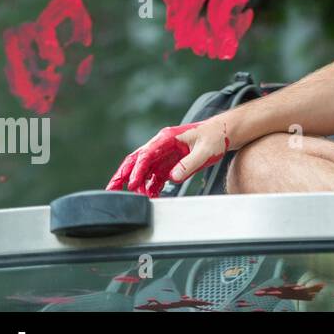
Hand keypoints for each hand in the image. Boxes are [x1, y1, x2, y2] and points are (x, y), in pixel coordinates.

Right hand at [106, 118, 231, 196]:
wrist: (223, 134)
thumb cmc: (215, 136)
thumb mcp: (206, 150)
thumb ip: (189, 163)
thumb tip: (172, 177)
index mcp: (167, 138)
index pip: (146, 154)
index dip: (138, 169)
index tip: (132, 183)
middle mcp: (161, 146)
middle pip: (136, 161)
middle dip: (122, 175)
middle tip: (111, 190)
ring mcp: (164, 156)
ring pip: (144, 172)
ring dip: (138, 185)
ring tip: (136, 199)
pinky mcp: (169, 165)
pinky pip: (155, 178)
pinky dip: (151, 188)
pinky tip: (150, 197)